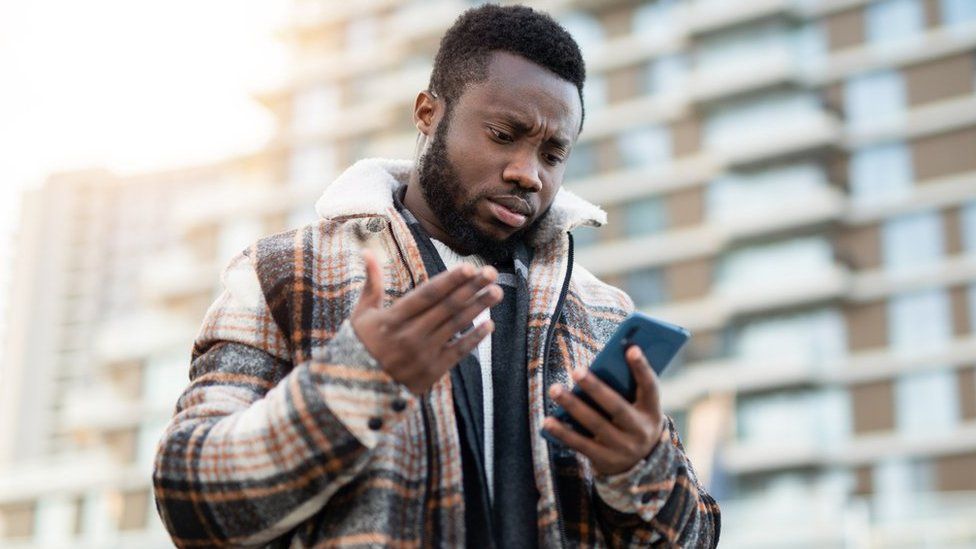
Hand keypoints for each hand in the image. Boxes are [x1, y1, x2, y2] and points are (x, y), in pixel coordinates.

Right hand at [350, 250, 502, 393]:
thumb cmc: (361, 344)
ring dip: (478, 307)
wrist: (359, 388)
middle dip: (471, 288)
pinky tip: (490, 323)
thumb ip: (371, 283)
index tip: (469, 268)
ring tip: (496, 291)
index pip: (427, 295)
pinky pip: (458, 351)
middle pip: (447, 307)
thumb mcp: (362, 314)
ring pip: (456, 325)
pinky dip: (475, 338)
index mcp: (393, 318)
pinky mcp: (432, 371)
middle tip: (491, 272)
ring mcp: (423, 354)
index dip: (450, 280)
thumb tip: (368, 251)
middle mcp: (410, 335)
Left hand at [543, 346, 664, 474]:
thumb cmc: (632, 422)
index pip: (650, 387)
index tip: (631, 348)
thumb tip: (595, 368)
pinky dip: (563, 433)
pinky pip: (580, 445)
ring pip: (595, 424)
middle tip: (576, 370)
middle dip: (595, 388)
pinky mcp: (605, 461)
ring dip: (573, 406)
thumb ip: (626, 390)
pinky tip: (548, 421)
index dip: (642, 368)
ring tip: (555, 389)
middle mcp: (640, 431)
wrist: (641, 466)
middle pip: (616, 406)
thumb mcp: (639, 409)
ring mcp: (623, 448)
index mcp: (651, 412)